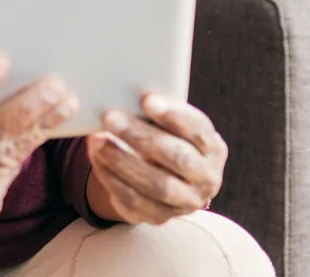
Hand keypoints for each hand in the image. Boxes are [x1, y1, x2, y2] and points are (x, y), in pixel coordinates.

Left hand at [85, 94, 227, 224]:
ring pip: (157, 185)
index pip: (197, 130)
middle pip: (177, 158)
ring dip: (123, 160)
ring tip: (97, 140)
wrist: (164, 174)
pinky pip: (134, 201)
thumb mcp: (167, 122)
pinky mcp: (159, 217)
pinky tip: (97, 159)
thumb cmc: (164, 135)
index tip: (146, 100)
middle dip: (141, 136)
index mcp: (212, 148)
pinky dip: (112, 178)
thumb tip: (125, 91)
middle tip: (110, 117)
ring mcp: (185, 202)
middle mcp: (206, 178)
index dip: (173, 115)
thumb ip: (155, 110)